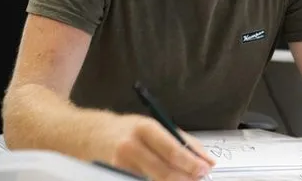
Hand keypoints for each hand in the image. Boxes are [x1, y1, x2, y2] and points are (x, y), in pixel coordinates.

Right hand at [98, 114, 214, 180]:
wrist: (96, 135)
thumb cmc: (130, 129)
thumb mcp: (154, 126)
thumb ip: (181, 140)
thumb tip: (205, 157)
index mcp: (145, 128)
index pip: (171, 149)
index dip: (190, 162)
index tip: (205, 168)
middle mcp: (132, 146)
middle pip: (164, 170)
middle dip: (185, 177)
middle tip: (199, 178)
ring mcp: (123, 164)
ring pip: (155, 179)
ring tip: (186, 179)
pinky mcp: (118, 175)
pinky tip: (170, 179)